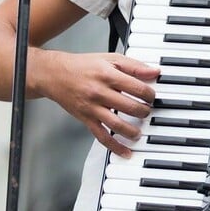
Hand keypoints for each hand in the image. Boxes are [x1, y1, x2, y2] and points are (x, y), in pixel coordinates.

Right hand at [36, 50, 158, 156]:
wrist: (56, 74)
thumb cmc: (84, 65)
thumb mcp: (111, 59)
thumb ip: (134, 66)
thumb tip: (154, 72)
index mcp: (109, 75)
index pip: (136, 88)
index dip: (149, 94)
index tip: (152, 96)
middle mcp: (100, 92)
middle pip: (129, 106)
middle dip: (144, 111)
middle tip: (148, 111)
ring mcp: (92, 108)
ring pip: (116, 124)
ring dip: (132, 130)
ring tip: (140, 131)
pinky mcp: (85, 119)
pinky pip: (101, 136)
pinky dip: (115, 146)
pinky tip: (126, 152)